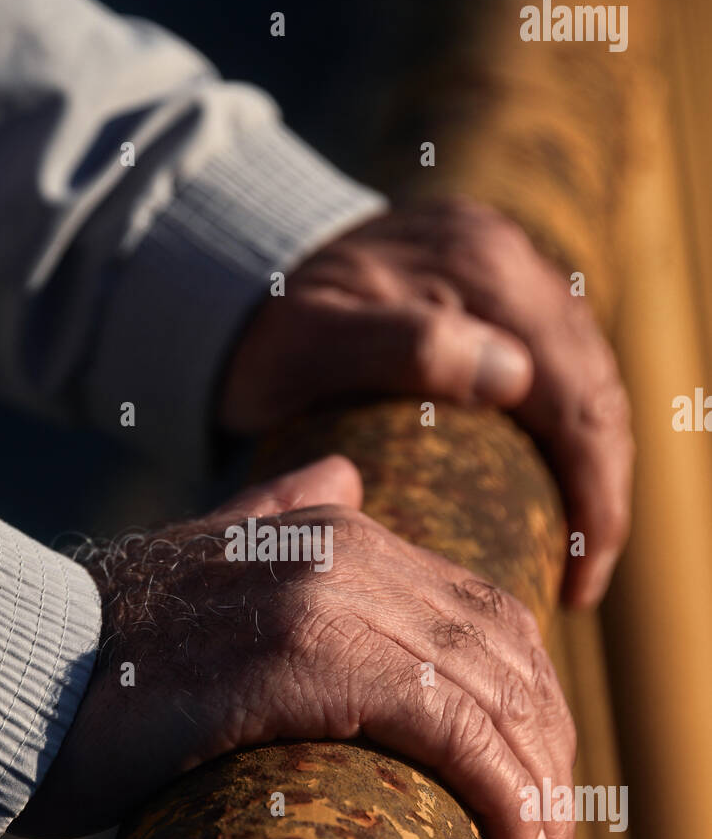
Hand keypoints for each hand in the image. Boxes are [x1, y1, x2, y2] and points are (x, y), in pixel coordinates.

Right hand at [15, 456, 575, 838]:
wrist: (10, 672)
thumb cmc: (106, 655)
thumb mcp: (203, 565)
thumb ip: (277, 514)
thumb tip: (346, 473)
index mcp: (334, 532)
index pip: (484, 619)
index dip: (529, 710)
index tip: (535, 798)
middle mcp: (343, 549)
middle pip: (506, 655)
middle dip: (546, 760)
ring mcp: (322, 597)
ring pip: (489, 693)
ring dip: (538, 796)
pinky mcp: (296, 657)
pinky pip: (445, 726)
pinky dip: (504, 795)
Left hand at [219, 197, 633, 608]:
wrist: (235, 272)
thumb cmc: (263, 332)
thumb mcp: (309, 344)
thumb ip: (401, 348)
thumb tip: (513, 378)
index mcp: (480, 270)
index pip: (574, 396)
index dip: (591, 495)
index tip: (578, 579)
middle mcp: (507, 258)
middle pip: (595, 388)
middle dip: (603, 490)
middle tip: (584, 578)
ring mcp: (506, 269)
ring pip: (589, 378)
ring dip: (596, 464)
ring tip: (579, 546)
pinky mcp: (495, 290)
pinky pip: (561, 367)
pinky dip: (569, 433)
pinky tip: (556, 488)